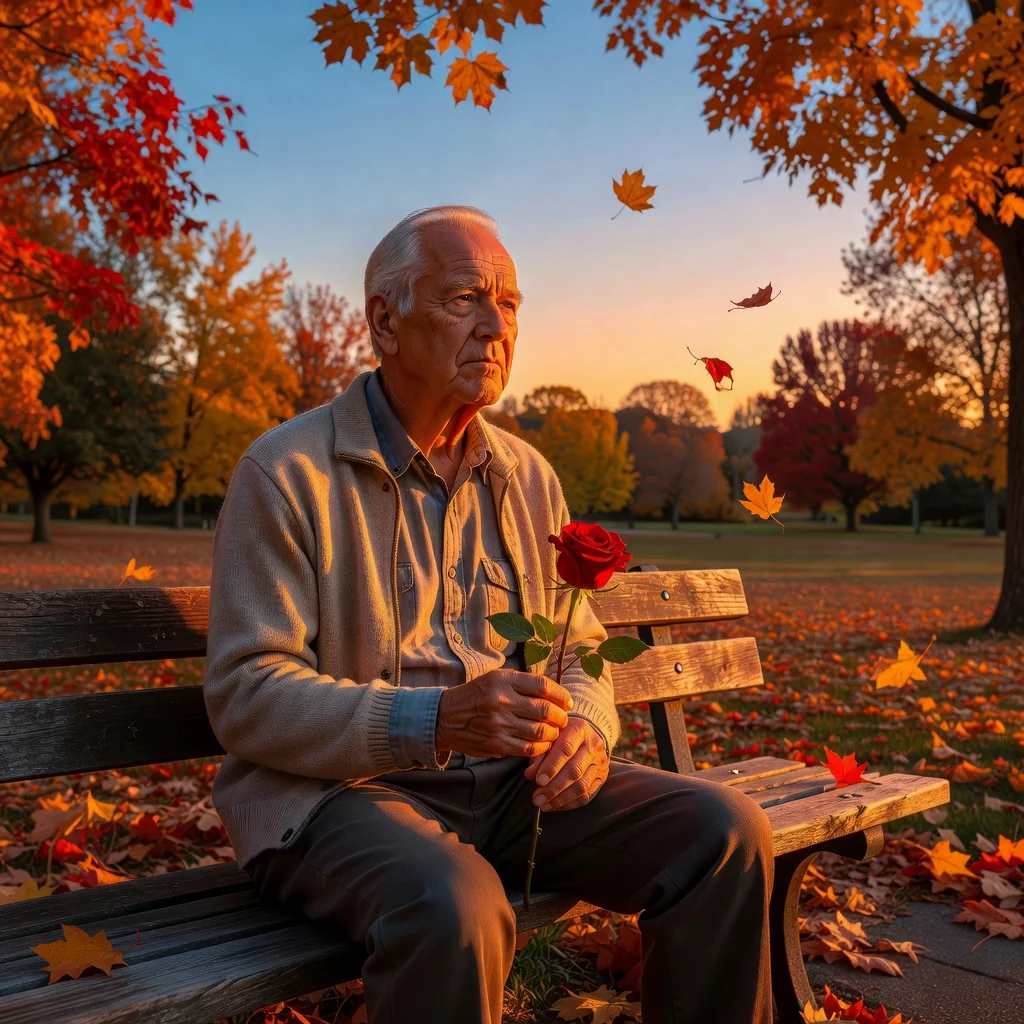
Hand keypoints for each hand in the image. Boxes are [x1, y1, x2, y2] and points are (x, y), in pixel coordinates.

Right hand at [435, 668, 572, 758]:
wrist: (445, 717)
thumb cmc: (476, 695)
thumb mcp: (495, 679)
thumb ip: (522, 683)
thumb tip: (555, 693)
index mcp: (503, 680)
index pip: (542, 685)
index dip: (561, 694)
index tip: (567, 701)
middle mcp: (501, 700)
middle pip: (545, 710)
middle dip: (561, 717)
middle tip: (564, 719)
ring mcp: (498, 724)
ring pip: (540, 731)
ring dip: (553, 733)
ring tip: (554, 732)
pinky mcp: (495, 743)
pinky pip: (528, 748)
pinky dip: (541, 747)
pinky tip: (542, 744)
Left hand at [523, 718, 609, 811]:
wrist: (588, 734)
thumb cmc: (562, 735)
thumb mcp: (550, 737)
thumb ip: (539, 753)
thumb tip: (530, 774)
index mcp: (579, 729)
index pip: (565, 749)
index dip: (551, 767)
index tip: (538, 781)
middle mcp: (593, 745)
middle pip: (574, 771)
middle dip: (554, 788)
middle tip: (537, 798)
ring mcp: (600, 763)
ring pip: (582, 786)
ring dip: (560, 799)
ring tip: (544, 805)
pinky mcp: (602, 777)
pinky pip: (587, 795)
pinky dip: (569, 803)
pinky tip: (555, 806)